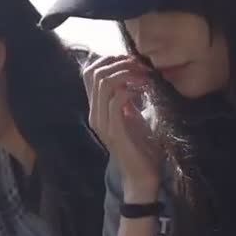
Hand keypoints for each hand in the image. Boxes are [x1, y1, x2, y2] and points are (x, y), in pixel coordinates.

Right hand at [83, 55, 161, 194]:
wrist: (142, 176)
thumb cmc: (141, 146)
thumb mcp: (133, 115)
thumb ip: (128, 97)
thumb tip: (134, 74)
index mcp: (97, 109)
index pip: (90, 73)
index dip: (110, 60)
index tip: (132, 61)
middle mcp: (95, 114)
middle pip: (94, 73)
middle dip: (119, 63)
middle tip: (140, 66)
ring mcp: (102, 123)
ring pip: (104, 83)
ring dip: (127, 73)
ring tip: (145, 76)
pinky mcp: (114, 131)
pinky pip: (117, 99)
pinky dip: (133, 89)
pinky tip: (145, 90)